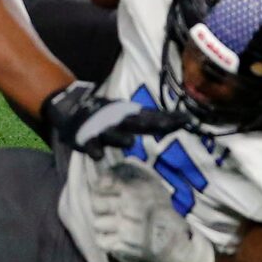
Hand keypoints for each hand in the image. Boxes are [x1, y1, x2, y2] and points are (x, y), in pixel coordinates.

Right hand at [39, 80, 189, 158]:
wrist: (72, 105)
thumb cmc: (108, 114)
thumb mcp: (130, 114)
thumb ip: (151, 120)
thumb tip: (180, 121)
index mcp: (132, 114)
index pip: (155, 116)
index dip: (171, 119)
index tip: (189, 121)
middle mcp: (120, 119)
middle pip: (138, 122)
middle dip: (153, 123)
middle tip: (168, 126)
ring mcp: (102, 128)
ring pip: (112, 134)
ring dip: (120, 138)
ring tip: (130, 143)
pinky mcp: (85, 138)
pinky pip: (90, 145)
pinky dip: (94, 150)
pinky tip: (98, 156)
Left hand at [85, 154, 215, 261]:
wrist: (172, 241)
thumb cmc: (162, 212)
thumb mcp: (154, 185)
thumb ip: (136, 172)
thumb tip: (119, 164)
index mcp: (136, 189)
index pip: (103, 182)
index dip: (101, 186)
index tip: (105, 189)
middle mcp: (128, 207)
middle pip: (96, 202)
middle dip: (100, 205)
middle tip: (109, 209)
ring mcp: (124, 227)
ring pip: (96, 221)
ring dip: (104, 223)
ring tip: (115, 224)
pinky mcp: (121, 246)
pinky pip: (100, 239)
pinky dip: (105, 239)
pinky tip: (116, 236)